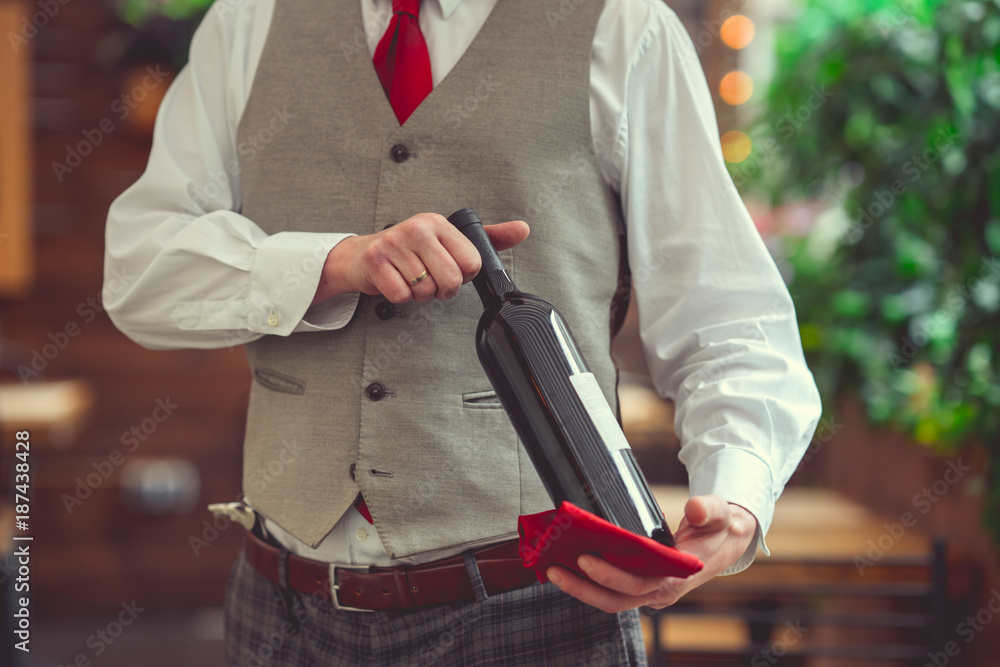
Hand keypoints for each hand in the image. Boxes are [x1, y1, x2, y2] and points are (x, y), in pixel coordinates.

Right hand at [311, 213, 529, 305]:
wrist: (361, 256)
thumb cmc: (408, 250)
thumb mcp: (448, 239)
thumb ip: (488, 237)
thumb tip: (522, 229)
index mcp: (439, 223)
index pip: (472, 262)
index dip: (463, 276)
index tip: (449, 268)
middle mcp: (418, 228)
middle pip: (451, 280)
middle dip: (442, 290)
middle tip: (431, 281)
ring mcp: (395, 243)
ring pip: (426, 291)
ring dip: (420, 294)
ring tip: (411, 278)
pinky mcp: (376, 261)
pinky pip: (402, 295)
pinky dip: (401, 297)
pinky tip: (396, 282)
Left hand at [545, 495, 756, 612]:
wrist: (724, 541)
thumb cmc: (718, 528)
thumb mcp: (720, 514)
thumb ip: (710, 510)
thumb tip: (696, 509)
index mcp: (678, 576)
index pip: (639, 584)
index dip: (610, 575)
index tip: (585, 559)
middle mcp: (661, 590)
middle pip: (617, 598)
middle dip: (583, 585)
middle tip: (556, 566)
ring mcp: (650, 591)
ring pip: (611, 599)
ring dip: (581, 587)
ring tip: (553, 569)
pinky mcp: (641, 585)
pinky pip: (612, 590)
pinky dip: (589, 582)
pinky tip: (568, 567)